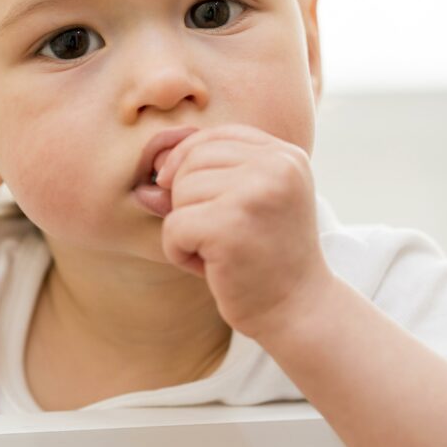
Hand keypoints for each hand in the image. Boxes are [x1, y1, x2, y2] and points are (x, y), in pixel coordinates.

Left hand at [156, 124, 332, 339]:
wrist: (299, 310)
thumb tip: (147, 182)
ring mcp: (255, 192)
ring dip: (183, 227)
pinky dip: (178, 251)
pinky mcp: (231, 225)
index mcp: (285, 155)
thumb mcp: (245, 207)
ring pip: (180, 191)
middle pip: (193, 159)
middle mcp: (276, 165)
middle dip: (186, 197)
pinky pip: (174, 226)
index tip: (181, 191)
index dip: (188, 159)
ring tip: (214, 251)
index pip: (216, 136)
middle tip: (212, 234)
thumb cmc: (267, 259)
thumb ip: (204, 183)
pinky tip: (207, 267)